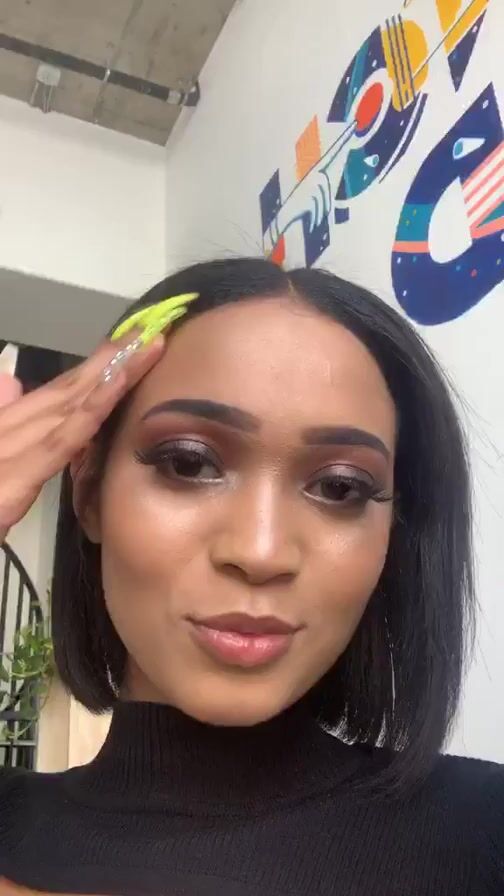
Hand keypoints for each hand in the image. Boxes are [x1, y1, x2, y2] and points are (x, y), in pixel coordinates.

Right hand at [0, 334, 163, 543]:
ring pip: (65, 407)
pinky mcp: (9, 479)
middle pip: (66, 391)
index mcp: (2, 430)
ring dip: (108, 375)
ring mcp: (5, 451)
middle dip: (110, 361)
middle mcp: (4, 430)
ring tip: (143, 349)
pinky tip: (111, 393)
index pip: (54, 394)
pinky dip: (86, 414)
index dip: (92, 367)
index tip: (128, 346)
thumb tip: (9, 382)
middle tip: (149, 333)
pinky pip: (56, 443)